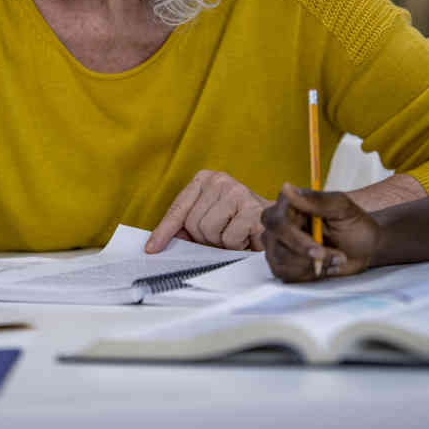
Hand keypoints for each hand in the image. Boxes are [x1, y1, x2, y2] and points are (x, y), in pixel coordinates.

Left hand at [146, 170, 270, 251]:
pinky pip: (229, 239)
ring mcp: (237, 192)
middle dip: (206, 239)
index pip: (178, 209)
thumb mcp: (208, 219)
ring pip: (209, 231)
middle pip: (193, 224)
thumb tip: (158, 244)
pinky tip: (248, 236)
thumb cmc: (238, 222)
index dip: (164, 231)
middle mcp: (220, 180)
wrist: (276, 223)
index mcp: (205, 179)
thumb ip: (185, 226)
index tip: (152, 249)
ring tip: (236, 234)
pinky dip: (237, 245)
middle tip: (223, 234)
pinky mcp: (252, 209)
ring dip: (222, 242)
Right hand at [261, 184, 379, 281]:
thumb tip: (287, 188)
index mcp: (289, 204)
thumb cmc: (354, 224)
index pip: (278, 221)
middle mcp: (278, 222)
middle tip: (337, 256)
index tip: (319, 251)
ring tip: (335, 258)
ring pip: (279, 259)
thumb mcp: (342, 208)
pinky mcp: (282, 263)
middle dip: (305, 254)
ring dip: (312, 264)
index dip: (296, 239)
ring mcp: (277, 243)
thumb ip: (316, 199)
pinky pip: (284, 273)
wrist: (365, 248)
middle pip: (275, 241)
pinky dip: (308, 274)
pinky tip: (324, 266)